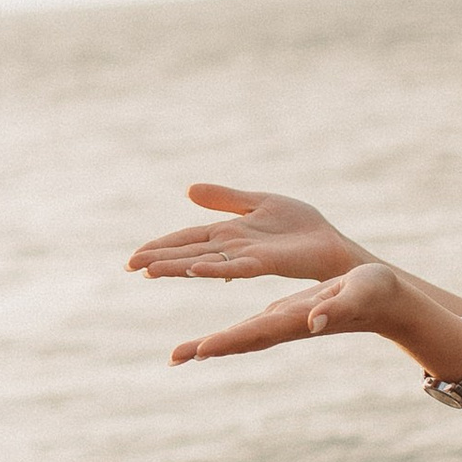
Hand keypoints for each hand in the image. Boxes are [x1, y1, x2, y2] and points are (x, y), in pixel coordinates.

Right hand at [129, 181, 360, 284]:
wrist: (332, 244)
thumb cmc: (300, 226)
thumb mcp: (257, 202)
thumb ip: (225, 199)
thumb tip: (189, 191)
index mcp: (228, 234)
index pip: (187, 239)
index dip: (161, 246)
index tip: (134, 258)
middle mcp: (231, 248)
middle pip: (189, 253)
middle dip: (159, 259)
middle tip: (129, 267)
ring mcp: (247, 257)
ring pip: (205, 262)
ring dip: (177, 267)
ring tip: (150, 271)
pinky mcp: (266, 262)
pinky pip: (236, 266)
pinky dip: (214, 268)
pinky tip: (195, 269)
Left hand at [170, 259, 411, 365]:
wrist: (383, 300)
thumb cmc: (375, 293)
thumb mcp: (358, 293)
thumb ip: (338, 307)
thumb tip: (315, 321)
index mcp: (297, 320)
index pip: (257, 331)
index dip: (229, 339)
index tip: (202, 348)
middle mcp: (284, 326)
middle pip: (239, 341)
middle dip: (207, 349)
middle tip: (174, 358)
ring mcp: (282, 323)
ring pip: (240, 338)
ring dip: (209, 347)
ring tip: (178, 356)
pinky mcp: (283, 316)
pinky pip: (247, 328)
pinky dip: (225, 336)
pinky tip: (206, 344)